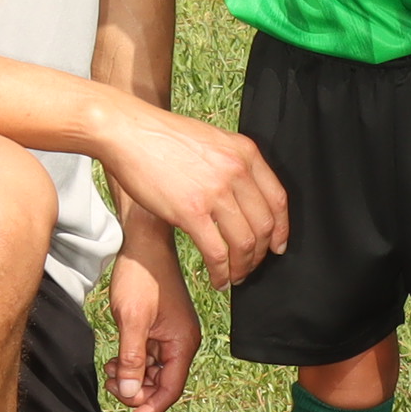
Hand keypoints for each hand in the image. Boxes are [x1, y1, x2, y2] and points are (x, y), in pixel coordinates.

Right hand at [94, 99, 286, 285]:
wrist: (128, 132)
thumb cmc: (163, 137)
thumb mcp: (213, 141)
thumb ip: (233, 165)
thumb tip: (243, 197)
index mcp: (245, 153)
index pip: (278, 199)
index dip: (282, 230)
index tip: (277, 246)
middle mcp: (237, 172)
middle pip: (265, 225)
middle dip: (260, 254)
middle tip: (251, 266)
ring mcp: (216, 192)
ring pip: (245, 243)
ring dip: (242, 267)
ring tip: (234, 277)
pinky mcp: (191, 212)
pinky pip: (217, 252)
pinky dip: (221, 272)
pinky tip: (217, 279)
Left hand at [105, 230, 197, 411]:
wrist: (143, 244)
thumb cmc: (141, 278)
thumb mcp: (132, 321)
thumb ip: (131, 360)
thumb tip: (130, 393)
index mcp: (183, 343)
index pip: (170, 390)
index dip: (150, 410)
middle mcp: (182, 342)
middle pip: (162, 384)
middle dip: (137, 392)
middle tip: (110, 387)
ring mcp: (172, 336)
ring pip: (153, 373)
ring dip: (131, 379)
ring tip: (109, 372)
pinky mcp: (160, 329)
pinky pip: (148, 358)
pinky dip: (131, 364)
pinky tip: (113, 362)